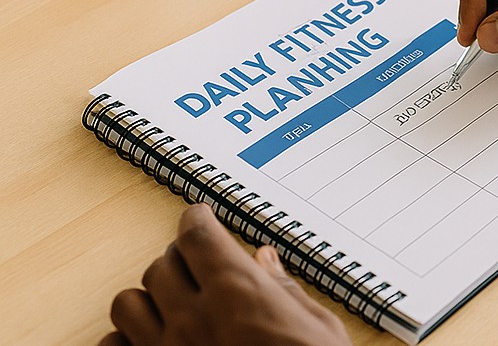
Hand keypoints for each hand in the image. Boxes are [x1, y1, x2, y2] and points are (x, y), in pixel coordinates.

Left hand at [99, 203, 351, 345]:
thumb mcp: (317, 328)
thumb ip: (285, 289)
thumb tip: (266, 259)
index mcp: (237, 293)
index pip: (195, 234)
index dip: (197, 220)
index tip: (201, 219)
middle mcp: (193, 320)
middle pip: (162, 263)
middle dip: (180, 258)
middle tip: (198, 266)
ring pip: (128, 302)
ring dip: (149, 297)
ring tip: (172, 304)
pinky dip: (125, 340)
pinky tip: (151, 340)